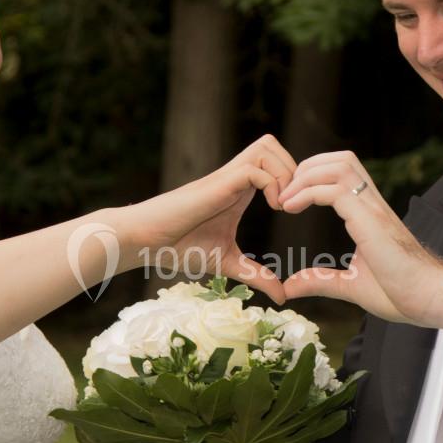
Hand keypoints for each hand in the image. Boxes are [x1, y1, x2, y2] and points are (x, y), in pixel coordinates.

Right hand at [119, 135, 296, 303]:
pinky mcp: (218, 184)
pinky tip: (274, 209)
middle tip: (294, 204)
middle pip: (273, 145)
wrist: (146, 241)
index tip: (296, 211)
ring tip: (283, 206)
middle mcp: (235, 177)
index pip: (274, 162)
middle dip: (294, 169)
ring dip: (285, 174)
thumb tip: (283, 297)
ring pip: (268, 147)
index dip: (293, 179)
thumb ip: (256, 275)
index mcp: (239, 190)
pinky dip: (273, 185)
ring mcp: (226, 178)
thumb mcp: (228, 262)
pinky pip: (255, 169)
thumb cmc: (179, 247)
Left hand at [276, 151, 442, 329]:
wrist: (429, 300)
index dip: (313, 176)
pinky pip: (336, 191)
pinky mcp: (371, 221)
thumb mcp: (351, 285)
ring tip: (286, 199)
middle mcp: (373, 204)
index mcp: (370, 214)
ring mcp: (373, 210)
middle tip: (285, 194)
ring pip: (339, 165)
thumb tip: (291, 287)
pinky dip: (308, 192)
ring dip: (306, 176)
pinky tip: (291, 208)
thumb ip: (321, 282)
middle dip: (308, 167)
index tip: (290, 200)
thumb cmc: (401, 293)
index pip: (343, 173)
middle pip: (341, 159)